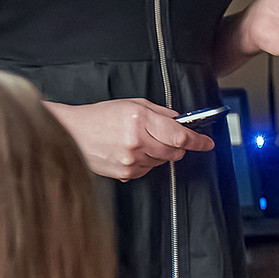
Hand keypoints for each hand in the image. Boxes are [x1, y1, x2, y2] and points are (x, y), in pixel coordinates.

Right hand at [47, 99, 213, 181]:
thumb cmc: (98, 117)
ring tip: (139, 141)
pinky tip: (131, 151)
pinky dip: (146, 161)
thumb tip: (179, 120)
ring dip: (159, 152)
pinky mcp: (125, 173)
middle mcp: (137, 142)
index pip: (179, 135)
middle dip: (177, 145)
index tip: (207, 142)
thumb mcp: (131, 104)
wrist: (71, 134)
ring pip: (162, 161)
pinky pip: (148, 169)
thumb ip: (159, 112)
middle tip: (167, 137)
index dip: (197, 140)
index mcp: (139, 120)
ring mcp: (131, 160)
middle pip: (174, 151)